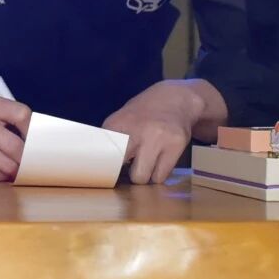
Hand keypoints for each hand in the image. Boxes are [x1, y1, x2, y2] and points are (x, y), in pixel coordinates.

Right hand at [0, 97, 30, 180]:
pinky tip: (2, 171)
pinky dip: (4, 176)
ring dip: (17, 170)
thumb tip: (45, 141)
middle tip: (35, 162)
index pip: (22, 115)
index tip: (38, 140)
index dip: (33, 130)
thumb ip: (15, 122)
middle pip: (17, 146)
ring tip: (18, 168)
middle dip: (28, 157)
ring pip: (9, 164)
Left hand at [102, 79, 226, 183]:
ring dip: (143, 175)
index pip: (104, 153)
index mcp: (118, 123)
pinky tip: (158, 162)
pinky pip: (161, 176)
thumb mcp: (121, 119)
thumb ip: (112, 140)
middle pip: (122, 168)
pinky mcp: (176, 145)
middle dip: (124, 173)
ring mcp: (158, 138)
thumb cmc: (142, 114)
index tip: (107, 169)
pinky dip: (158, 174)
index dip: (105, 165)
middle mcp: (137, 130)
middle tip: (128, 166)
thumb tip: (102, 165)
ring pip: (143, 178)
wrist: (175, 99)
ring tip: (145, 164)